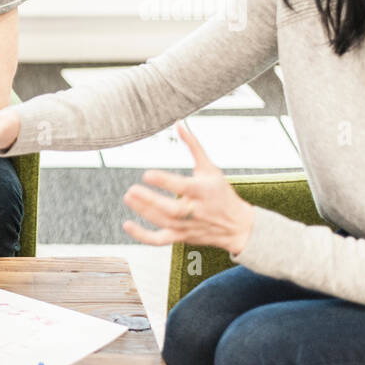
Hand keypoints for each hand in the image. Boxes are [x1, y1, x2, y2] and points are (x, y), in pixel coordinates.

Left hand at [121, 122, 255, 253]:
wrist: (237, 226)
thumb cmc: (220, 193)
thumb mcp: (210, 168)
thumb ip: (193, 147)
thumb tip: (178, 124)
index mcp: (203, 191)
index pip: (183, 187)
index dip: (164, 181)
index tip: (147, 173)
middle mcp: (195, 211)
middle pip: (171, 210)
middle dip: (150, 201)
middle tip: (132, 190)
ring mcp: (187, 226)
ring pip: (163, 223)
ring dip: (144, 212)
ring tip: (129, 197)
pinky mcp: (180, 237)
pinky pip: (160, 240)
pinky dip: (143, 236)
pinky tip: (127, 225)